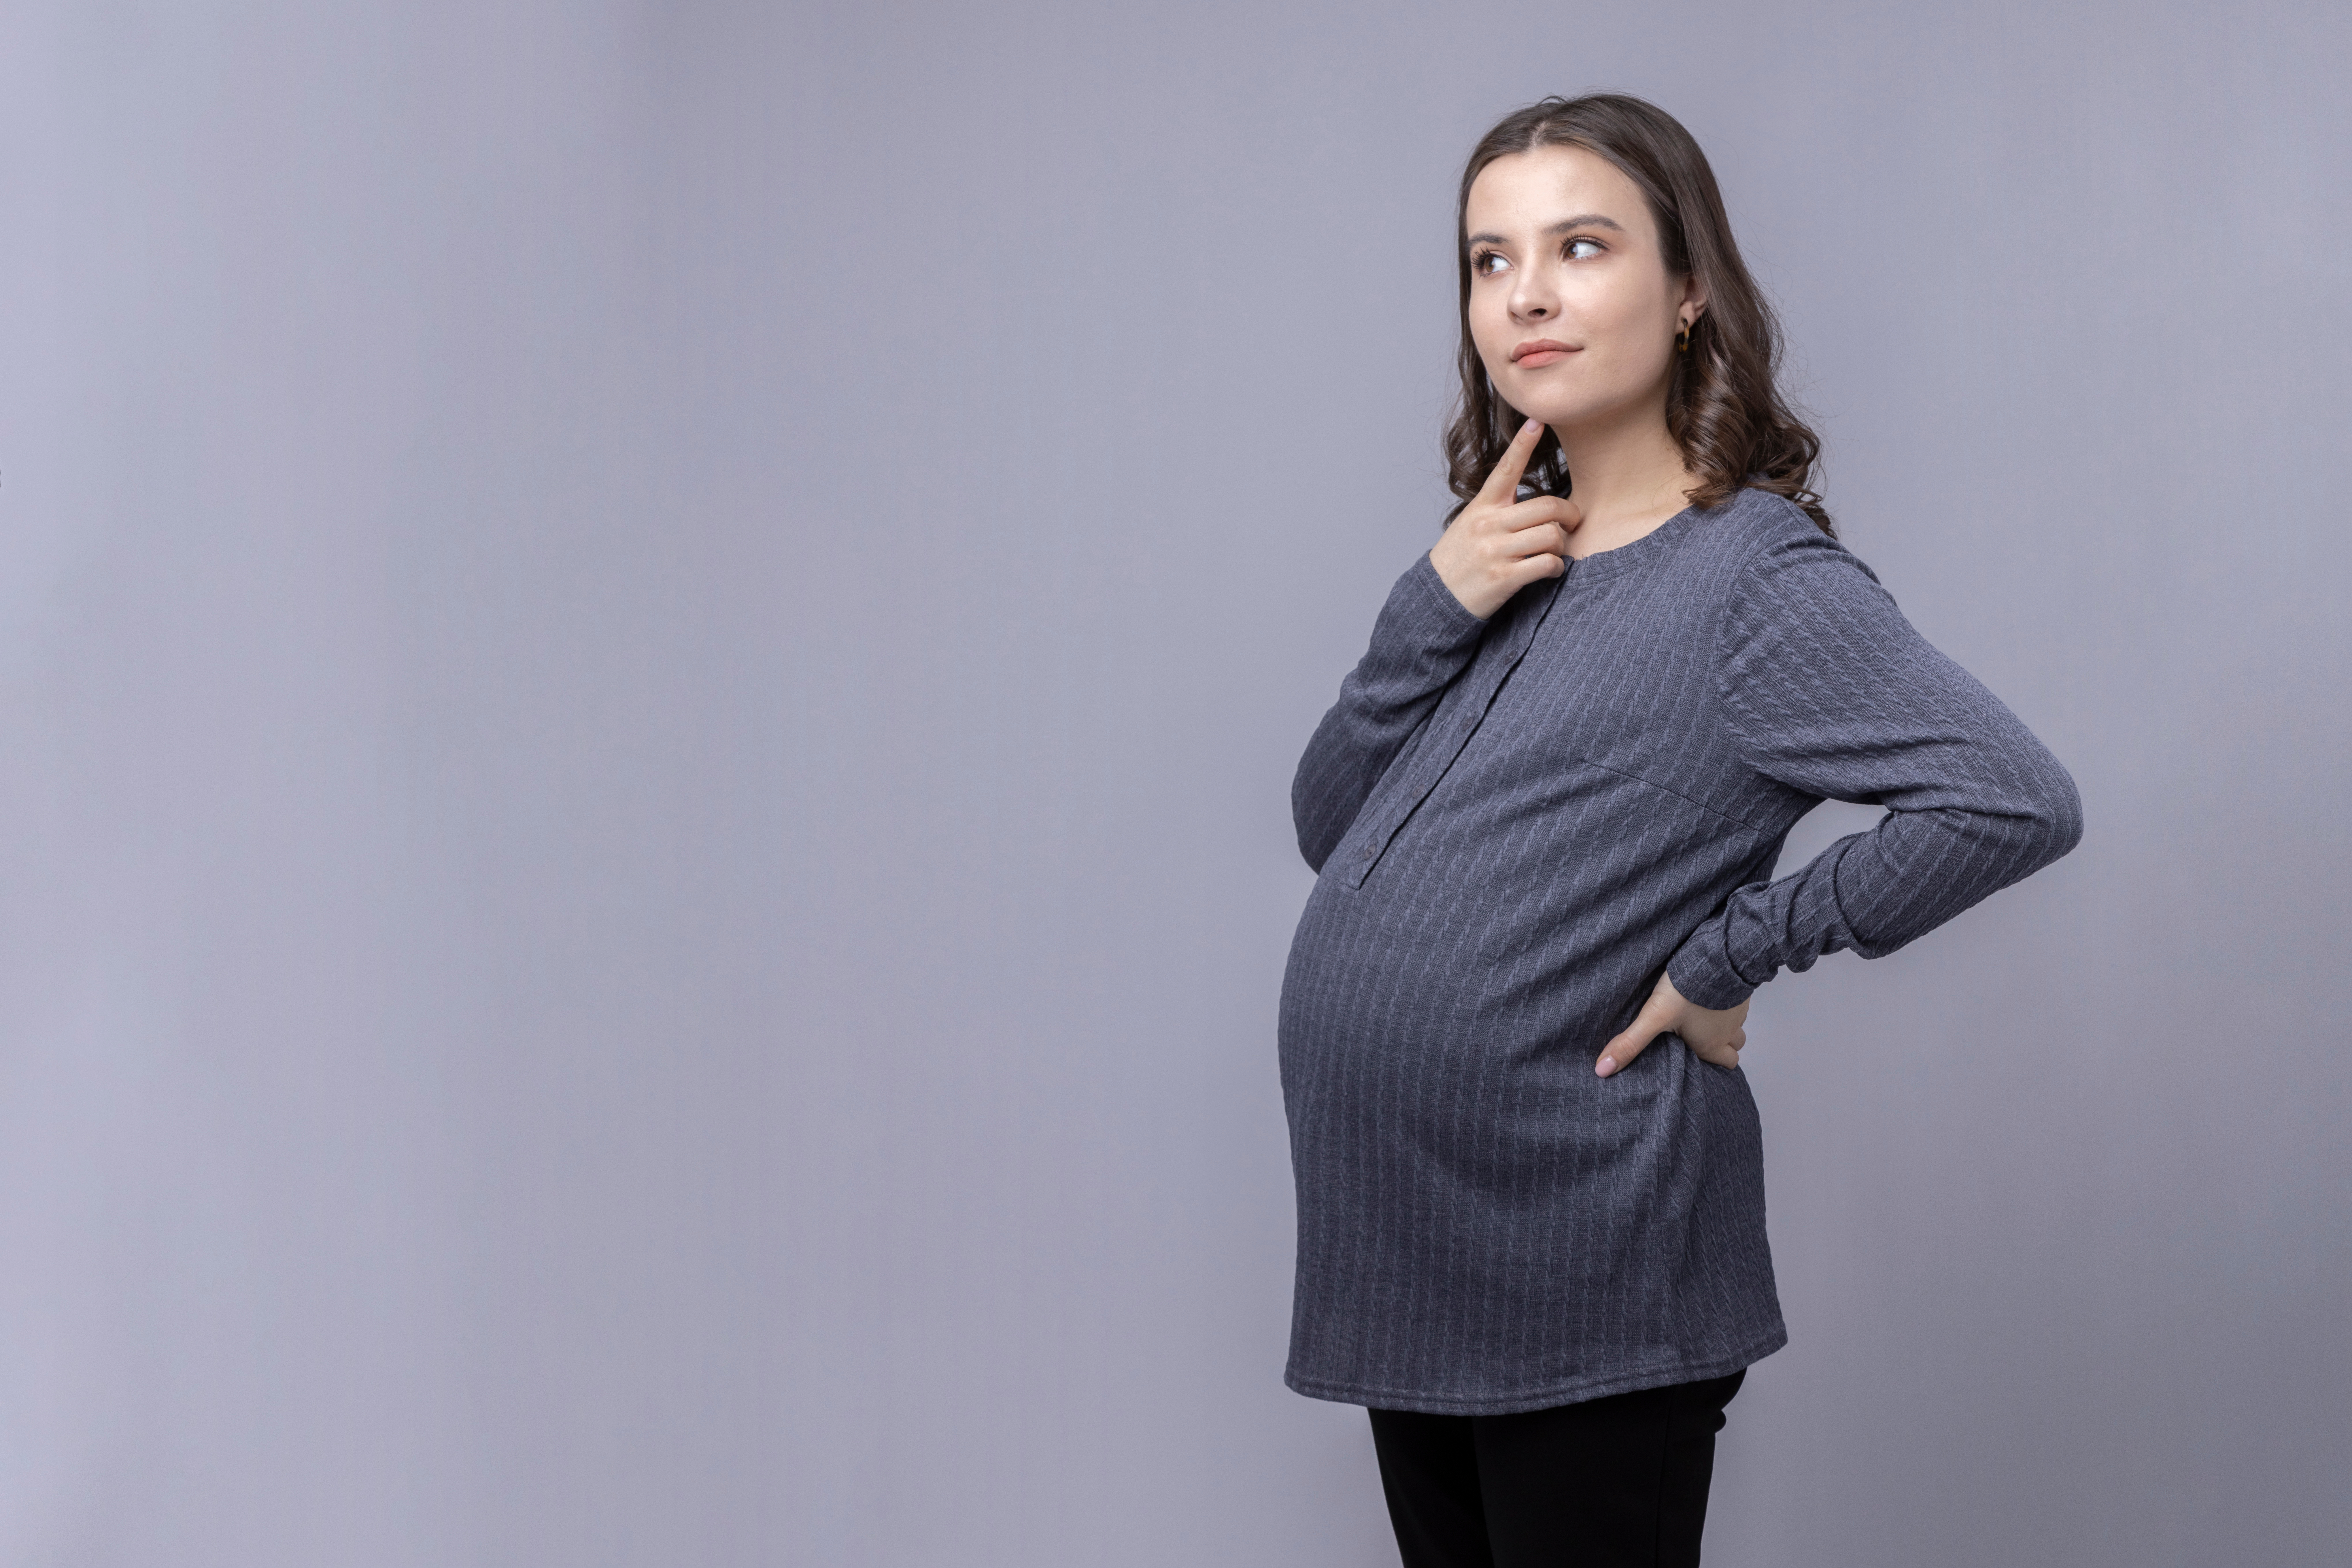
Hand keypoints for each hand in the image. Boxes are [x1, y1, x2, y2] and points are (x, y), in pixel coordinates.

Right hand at [1429, 419, 1580, 619]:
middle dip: (1569, 514)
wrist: (1438, 596)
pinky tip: (1550, 570)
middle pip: (1547, 506)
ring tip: (1555, 551)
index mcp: (1482, 506)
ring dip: (1562, 544)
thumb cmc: (1462, 557)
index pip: (1506, 469)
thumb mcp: (1472, 523)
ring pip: (1551, 535)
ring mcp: (1495, 551)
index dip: (1523, 444)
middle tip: (1572, 522)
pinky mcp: (1503, 577)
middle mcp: (1489, 524)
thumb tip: (1540, 503)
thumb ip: (1500, 508)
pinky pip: (1546, 563)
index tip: (1537, 421)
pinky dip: (1556, 567)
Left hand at [1597, 970, 1748, 1076]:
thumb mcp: (1654, 1017)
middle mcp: (1729, 1030)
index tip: (1699, 1057)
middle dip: (1722, 1045)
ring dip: (1724, 1023)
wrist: (1716, 956)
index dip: (1715, 1063)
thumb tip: (1604, 1069)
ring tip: (1703, 1014)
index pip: (1727, 1064)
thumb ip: (1630, 1043)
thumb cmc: (1687, 989)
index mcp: (1711, 1043)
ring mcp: (1738, 1009)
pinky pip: (1739, 1001)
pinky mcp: (1741, 989)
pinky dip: (1727, 1001)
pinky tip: (1710, 992)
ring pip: (1737, 1025)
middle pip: (1735, 1047)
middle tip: (1701, 1037)